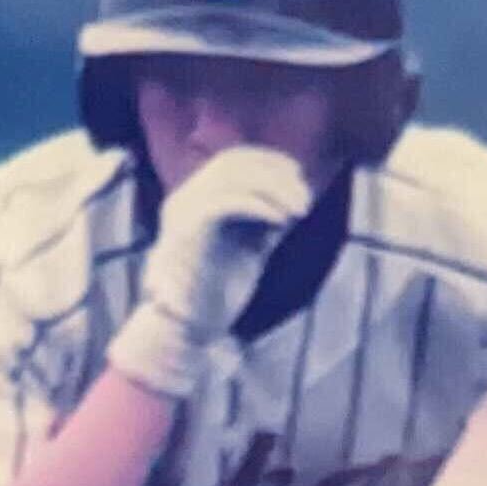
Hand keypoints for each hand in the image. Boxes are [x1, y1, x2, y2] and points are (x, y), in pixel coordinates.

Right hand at [104, 146, 313, 396]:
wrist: (191, 326)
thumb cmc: (219, 289)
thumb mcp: (249, 242)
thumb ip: (264, 215)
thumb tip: (294, 191)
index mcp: (194, 198)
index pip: (232, 159)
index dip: (269, 160)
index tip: (299, 176)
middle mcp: (183, 199)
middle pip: (232, 163)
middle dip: (275, 175)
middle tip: (304, 199)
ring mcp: (181, 213)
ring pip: (230, 178)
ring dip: (272, 190)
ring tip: (299, 212)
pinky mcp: (186, 232)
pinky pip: (225, 203)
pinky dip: (258, 206)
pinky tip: (281, 222)